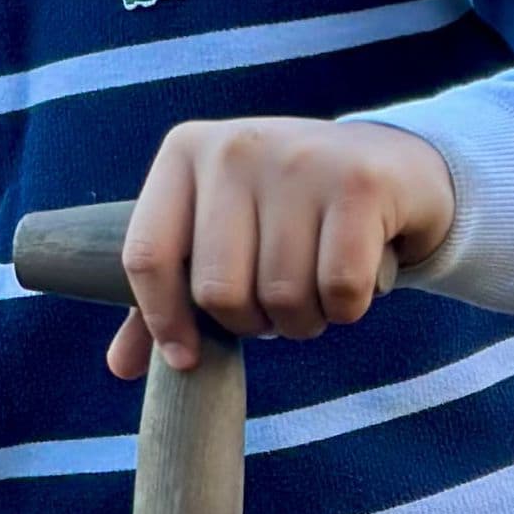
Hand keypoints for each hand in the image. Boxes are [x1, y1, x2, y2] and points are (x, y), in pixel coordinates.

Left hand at [112, 116, 457, 376]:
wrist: (391, 165)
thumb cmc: (287, 213)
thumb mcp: (221, 238)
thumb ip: (170, 293)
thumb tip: (121, 367)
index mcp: (184, 153)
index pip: (147, 257)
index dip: (162, 321)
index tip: (188, 357)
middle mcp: (235, 146)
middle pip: (217, 291)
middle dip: (251, 323)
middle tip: (275, 306)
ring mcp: (299, 157)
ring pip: (281, 296)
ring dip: (302, 321)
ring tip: (315, 292)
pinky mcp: (359, 182)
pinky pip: (339, 288)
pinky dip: (347, 308)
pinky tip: (356, 283)